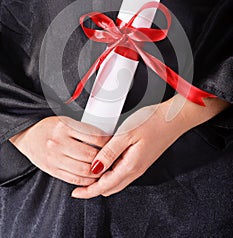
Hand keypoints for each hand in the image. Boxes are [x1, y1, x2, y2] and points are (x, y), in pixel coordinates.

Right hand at [9, 116, 110, 185]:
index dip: (108, 142)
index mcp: (65, 126)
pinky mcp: (53, 170)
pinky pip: (74, 179)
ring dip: (98, 172)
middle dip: (105, 159)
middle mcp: (59, 142)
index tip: (113, 143)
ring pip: (84, 170)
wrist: (28, 135)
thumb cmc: (50, 127)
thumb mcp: (66, 121)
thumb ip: (83, 129)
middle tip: (112, 158)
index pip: (94, 137)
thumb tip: (106, 137)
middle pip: (90, 155)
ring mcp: (55, 158)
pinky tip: (93, 177)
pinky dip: (87, 180)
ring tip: (105, 169)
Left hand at [71, 95, 228, 197]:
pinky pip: (122, 172)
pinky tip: (104, 162)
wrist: (174, 118)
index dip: (89, 191)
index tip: (76, 193)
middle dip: (93, 188)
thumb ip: (109, 152)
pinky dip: (109, 172)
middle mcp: (136, 170)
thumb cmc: (153, 122)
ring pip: (116, 180)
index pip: (105, 187)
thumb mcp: (127, 134)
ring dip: (101, 181)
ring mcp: (139, 165)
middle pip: (110, 187)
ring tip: (87, 174)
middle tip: (78, 184)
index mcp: (131, 166)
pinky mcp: (141, 159)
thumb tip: (94, 168)